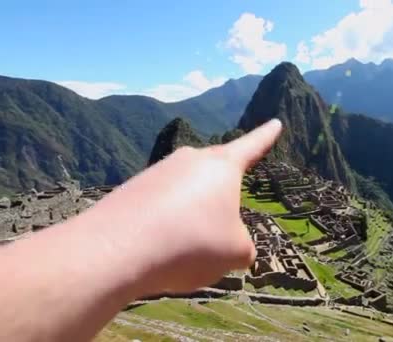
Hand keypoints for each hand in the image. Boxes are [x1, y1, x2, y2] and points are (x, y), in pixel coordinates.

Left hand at [76, 119, 281, 294]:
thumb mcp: (235, 252)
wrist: (116, 250)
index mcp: (222, 167)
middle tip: (220, 226)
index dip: (266, 136)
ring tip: (184, 251)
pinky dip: (166, 229)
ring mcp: (158, 172)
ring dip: (192, 219)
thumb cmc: (191, 244)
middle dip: (222, 196)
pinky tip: (158, 251)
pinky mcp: (132, 190)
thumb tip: (232, 244)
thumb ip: (242, 245)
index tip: (275, 122)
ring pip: (187, 195)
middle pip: (216, 173)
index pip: (252, 146)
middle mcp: (190, 160)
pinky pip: (161, 208)